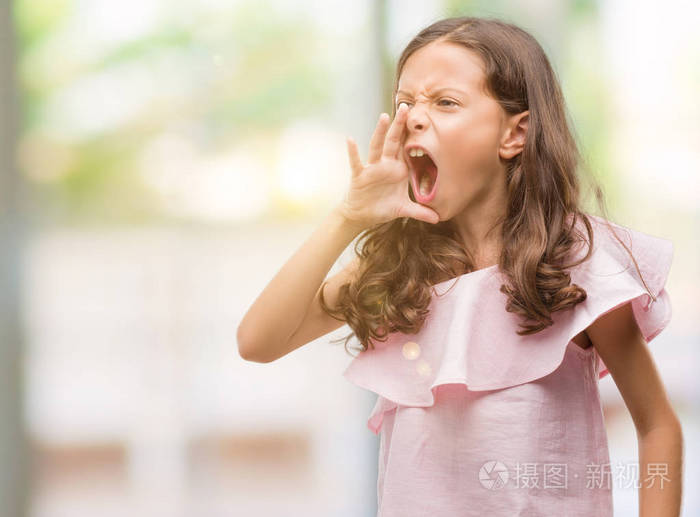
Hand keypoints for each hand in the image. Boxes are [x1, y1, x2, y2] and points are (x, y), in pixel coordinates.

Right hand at [338, 104, 439, 229]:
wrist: (362, 215)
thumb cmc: (382, 207)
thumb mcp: (403, 209)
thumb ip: (420, 212)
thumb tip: (438, 218)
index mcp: (398, 169)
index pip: (406, 148)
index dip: (413, 133)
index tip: (421, 117)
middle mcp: (386, 165)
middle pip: (393, 141)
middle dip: (399, 125)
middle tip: (406, 106)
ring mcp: (372, 168)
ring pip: (377, 147)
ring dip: (380, 132)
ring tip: (384, 116)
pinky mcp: (359, 176)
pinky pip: (356, 162)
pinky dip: (353, 151)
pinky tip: (350, 140)